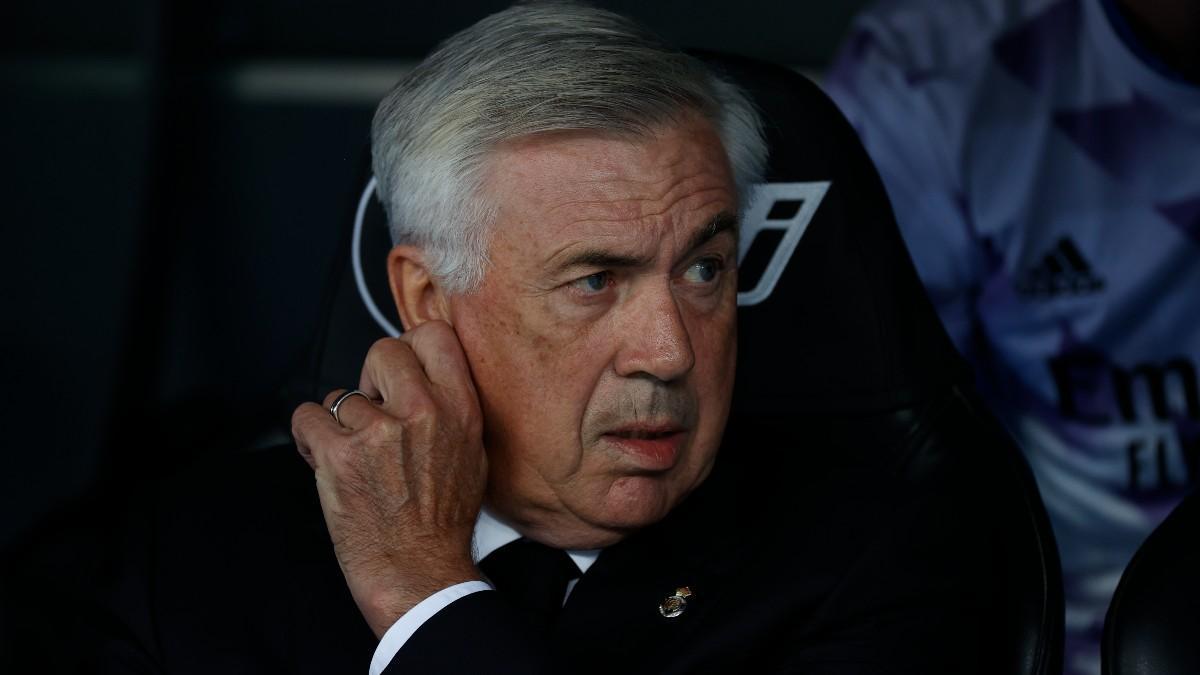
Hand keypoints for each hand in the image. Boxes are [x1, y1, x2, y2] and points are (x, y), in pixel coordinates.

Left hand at [291, 320, 487, 637]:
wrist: (419, 573)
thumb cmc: (443, 523)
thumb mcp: (472, 454)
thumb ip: (451, 408)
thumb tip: (421, 377)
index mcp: (461, 409)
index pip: (434, 336)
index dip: (410, 349)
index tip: (399, 373)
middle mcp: (423, 412)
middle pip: (383, 350)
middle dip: (371, 379)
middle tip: (372, 412)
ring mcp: (379, 431)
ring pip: (340, 394)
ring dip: (339, 422)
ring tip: (353, 456)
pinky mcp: (339, 454)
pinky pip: (307, 417)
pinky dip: (310, 438)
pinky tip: (325, 459)